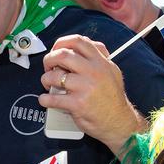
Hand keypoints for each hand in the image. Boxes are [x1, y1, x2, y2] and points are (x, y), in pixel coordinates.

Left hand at [39, 35, 144, 155]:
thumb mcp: (111, 71)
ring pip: (55, 76)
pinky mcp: (78, 104)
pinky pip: (53, 98)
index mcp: (100, 61)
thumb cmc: (112, 98)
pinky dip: (44, 99)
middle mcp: (93, 71)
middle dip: (49, 60)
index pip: (78, 41)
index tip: (55, 51)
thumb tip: (78, 49)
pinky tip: (45, 100)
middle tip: (48, 68)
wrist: (119, 121)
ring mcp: (85, 87)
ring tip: (48, 85)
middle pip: (63, 55)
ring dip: (45, 79)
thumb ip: (98, 57)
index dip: (61, 43)